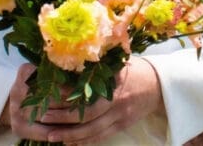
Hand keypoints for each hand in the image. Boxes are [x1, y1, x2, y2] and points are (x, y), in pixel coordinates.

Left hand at [10, 58, 162, 144]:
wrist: (160, 86)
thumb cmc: (136, 69)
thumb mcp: (118, 63)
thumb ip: (97, 68)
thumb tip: (69, 68)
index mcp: (113, 85)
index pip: (85, 95)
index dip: (65, 98)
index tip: (47, 96)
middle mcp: (116, 103)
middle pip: (86, 117)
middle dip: (62, 119)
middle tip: (42, 117)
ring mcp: (119, 117)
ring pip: (91, 131)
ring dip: (69, 134)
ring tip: (50, 135)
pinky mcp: (121, 126)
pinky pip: (100, 137)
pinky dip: (84, 142)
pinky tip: (69, 142)